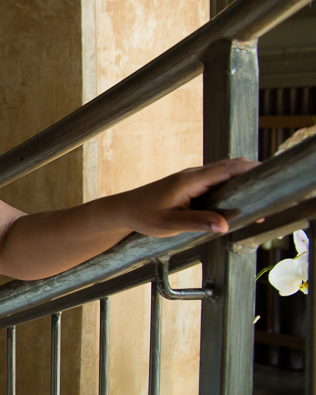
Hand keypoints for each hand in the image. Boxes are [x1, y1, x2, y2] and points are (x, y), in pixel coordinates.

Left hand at [115, 158, 258, 237]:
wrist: (124, 210)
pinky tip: (240, 200)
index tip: (268, 173)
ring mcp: (192, 179)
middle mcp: (193, 175)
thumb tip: (224, 225)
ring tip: (259, 197)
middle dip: (251, 175)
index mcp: (190, 180)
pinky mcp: (191, 186)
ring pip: (223, 175)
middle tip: (270, 190)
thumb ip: (197, 223)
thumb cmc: (144, 216)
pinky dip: (231, 186)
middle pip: (229, 168)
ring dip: (242, 181)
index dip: (249, 169)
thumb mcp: (170, 224)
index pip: (226, 169)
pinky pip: (216, 182)